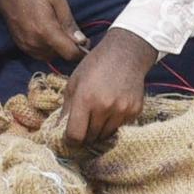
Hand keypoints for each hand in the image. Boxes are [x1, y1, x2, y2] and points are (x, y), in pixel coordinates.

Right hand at [0, 0, 83, 63]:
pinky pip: (39, 54)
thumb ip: (69, 23)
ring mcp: (26, 46)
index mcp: (46, 31)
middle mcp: (35, 42)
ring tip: (59, 30)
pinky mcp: (21, 46)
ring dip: (58, 48)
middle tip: (73, 32)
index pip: (69, 53)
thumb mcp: (57, 0)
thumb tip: (81, 41)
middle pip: (60, 56)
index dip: (81, 52)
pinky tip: (48, 33)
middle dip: (69, 47)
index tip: (85, 43)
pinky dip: (47, 48)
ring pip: (50, 56)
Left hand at [63, 28, 155, 151]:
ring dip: (99, 131)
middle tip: (83, 127)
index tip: (70, 137)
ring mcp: (122, 110)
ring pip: (106, 135)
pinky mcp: (135, 111)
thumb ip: (66, 108)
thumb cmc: (95, 65)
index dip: (71, 140)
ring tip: (97, 116)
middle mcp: (104, 107)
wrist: (126, 53)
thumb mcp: (74, 82)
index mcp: (85, 99)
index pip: (75, 135)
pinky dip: (114, 123)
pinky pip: (120, 127)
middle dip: (85, 136)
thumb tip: (58, 130)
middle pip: (91, 138)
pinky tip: (112, 109)